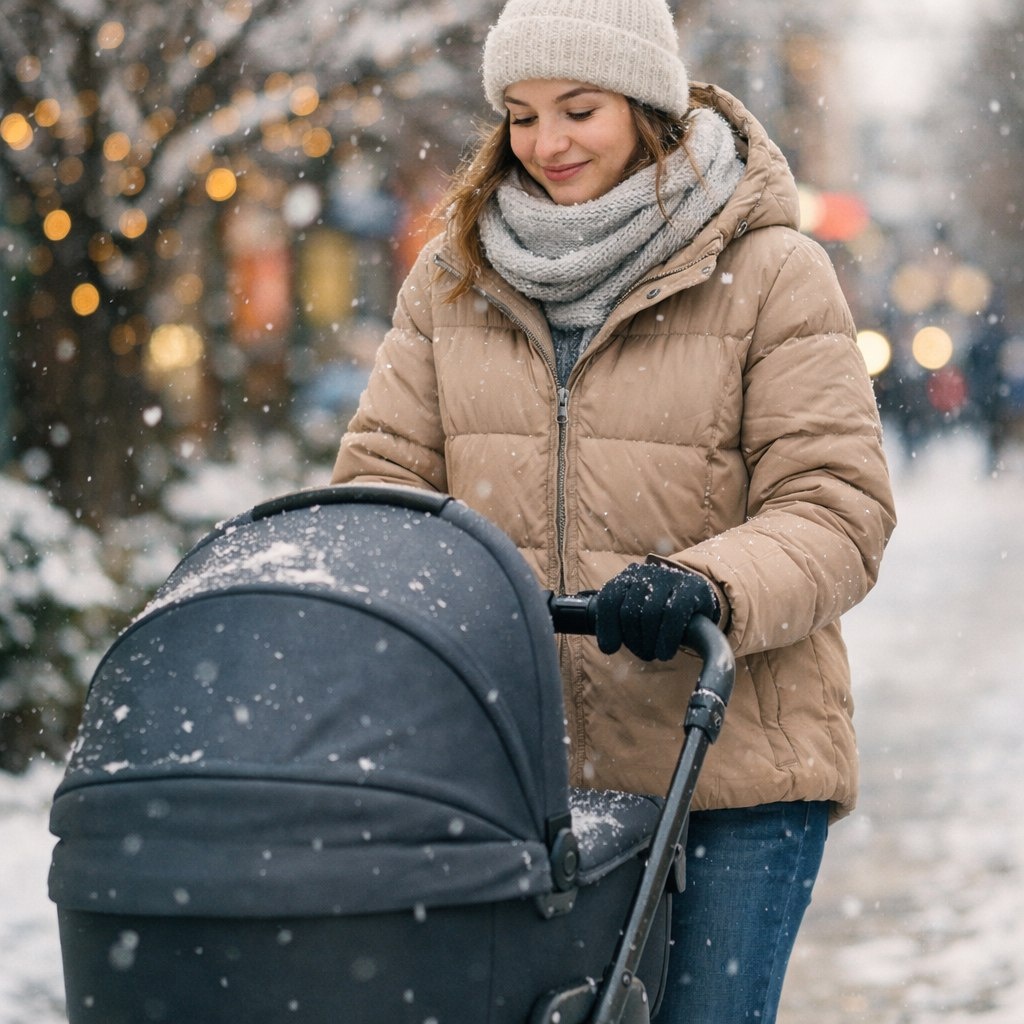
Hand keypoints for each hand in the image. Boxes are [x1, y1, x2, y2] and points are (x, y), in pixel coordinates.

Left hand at [595, 563, 719, 661]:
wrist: (700, 600)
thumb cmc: (662, 614)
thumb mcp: (637, 615)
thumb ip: (619, 624)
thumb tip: (607, 647)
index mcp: (627, 578)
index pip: (608, 599)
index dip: (607, 627)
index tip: (610, 648)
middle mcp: (647, 573)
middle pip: (629, 611)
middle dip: (633, 640)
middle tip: (643, 652)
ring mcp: (670, 577)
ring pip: (650, 613)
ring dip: (649, 642)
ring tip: (654, 653)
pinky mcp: (693, 586)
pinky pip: (674, 613)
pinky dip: (667, 638)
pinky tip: (666, 652)